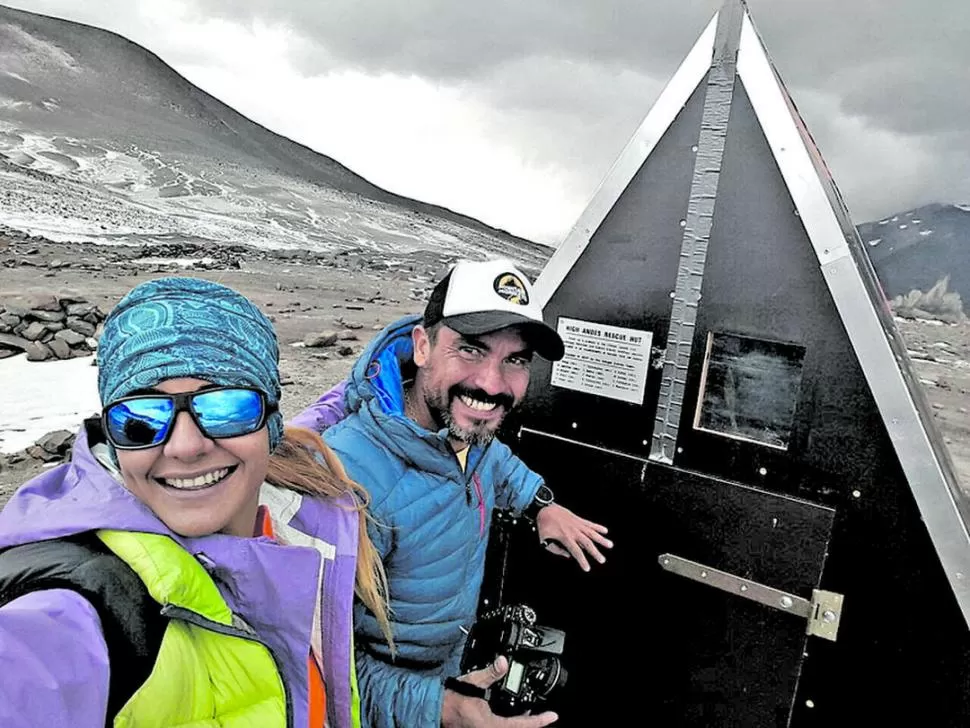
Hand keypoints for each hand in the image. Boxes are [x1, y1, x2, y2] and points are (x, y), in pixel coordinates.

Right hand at [441, 656, 558, 727]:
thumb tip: (503, 661)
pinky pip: (502, 727)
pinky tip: (512, 716)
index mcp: (490, 725)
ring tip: (531, 714)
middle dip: (532, 722)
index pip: (522, 725)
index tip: (552, 715)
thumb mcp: (474, 682)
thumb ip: (490, 672)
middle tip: (544, 715)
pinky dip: (511, 723)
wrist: (436, 709)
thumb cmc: (452, 699)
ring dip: (521, 723)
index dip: (540, 720)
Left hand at [536, 503, 612, 571]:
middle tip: (602, 560)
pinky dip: (598, 527)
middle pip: (587, 543)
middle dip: (595, 552)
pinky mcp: (578, 519)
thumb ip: (555, 549)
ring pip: (591, 532)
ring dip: (601, 539)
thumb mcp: (544, 540)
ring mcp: (576, 524)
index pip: (576, 551)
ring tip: (610, 545)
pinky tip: (605, 531)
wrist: (544, 508)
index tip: (587, 568)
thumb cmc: (543, 525)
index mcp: (564, 537)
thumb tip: (567, 555)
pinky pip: (590, 524)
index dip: (582, 560)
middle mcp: (573, 530)